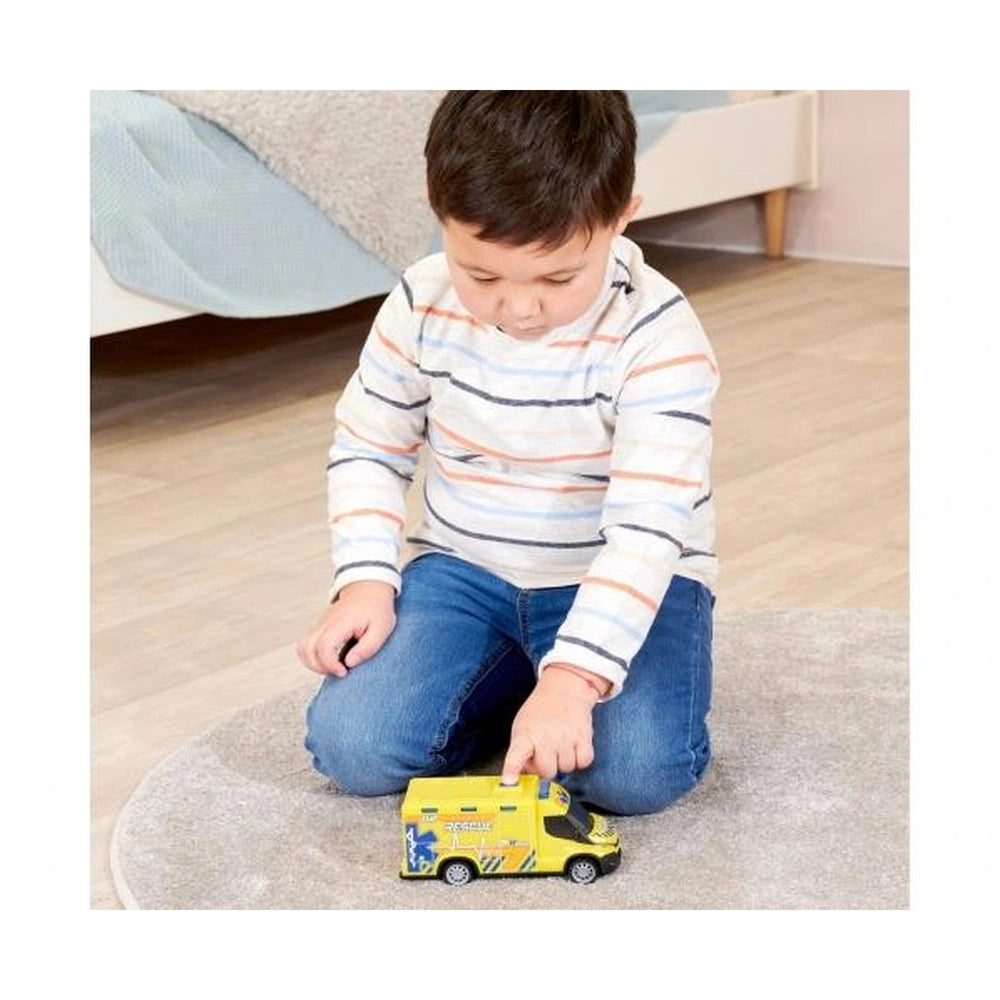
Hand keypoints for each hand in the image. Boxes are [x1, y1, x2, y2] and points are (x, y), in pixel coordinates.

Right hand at [296, 581, 395, 676]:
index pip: (324, 646)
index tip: (344, 671)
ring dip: (313, 663)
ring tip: (332, 667)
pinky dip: (313, 657)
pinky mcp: (318, 628)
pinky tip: (330, 660)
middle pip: (306, 649)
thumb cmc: (376, 610)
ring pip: (302, 648)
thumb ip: (367, 648)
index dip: (330, 664)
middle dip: (319, 667)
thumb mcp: (382, 629)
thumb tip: (349, 662)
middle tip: (340, 671)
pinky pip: (306, 645)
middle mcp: (325, 623)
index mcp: (341, 622)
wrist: (368, 590)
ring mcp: (319, 624)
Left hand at [500, 665, 605, 783]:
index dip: (512, 770)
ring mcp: (566, 737)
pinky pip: (583, 762)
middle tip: (546, 753)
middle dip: (546, 767)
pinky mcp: (584, 737)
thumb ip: (520, 753)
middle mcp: (545, 736)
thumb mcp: (522, 728)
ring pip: (566, 769)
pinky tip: (573, 746)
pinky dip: (580, 758)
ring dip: (563, 762)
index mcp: (525, 735)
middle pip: (547, 772)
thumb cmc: (541, 711)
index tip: (509, 782)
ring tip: (560, 745)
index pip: (516, 756)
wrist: (563, 690)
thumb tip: (521, 776)